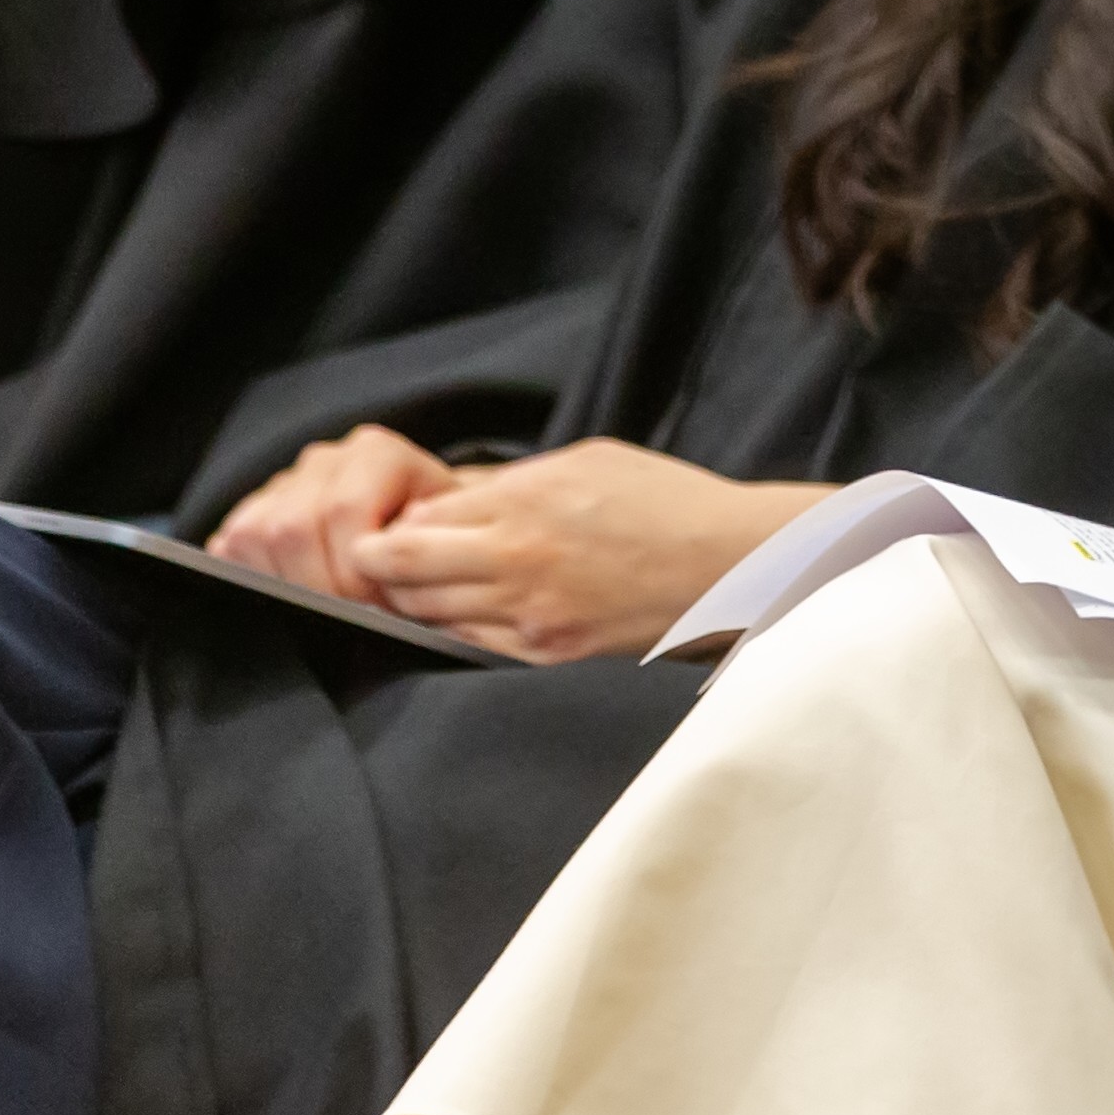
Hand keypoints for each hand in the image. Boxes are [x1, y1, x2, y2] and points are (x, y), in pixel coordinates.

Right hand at [206, 423, 461, 595]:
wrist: (430, 532)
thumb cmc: (441, 542)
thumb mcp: (448, 543)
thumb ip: (422, 551)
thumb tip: (385, 573)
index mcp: (379, 455)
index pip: (343, 509)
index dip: (354, 569)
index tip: (376, 605)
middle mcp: (327, 461)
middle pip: (292, 526)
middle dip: (319, 586)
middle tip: (348, 618)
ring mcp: (285, 484)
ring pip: (253, 535)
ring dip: (285, 586)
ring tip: (324, 612)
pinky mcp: (253, 511)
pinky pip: (229, 544)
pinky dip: (252, 579)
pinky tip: (289, 600)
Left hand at [339, 441, 830, 661]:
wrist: (732, 563)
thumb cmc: (666, 502)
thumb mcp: (586, 461)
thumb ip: (511, 481)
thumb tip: (450, 497)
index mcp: (522, 501)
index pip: (411, 520)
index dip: (396, 523)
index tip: (403, 525)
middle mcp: (514, 558)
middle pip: (398, 570)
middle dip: (381, 566)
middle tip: (385, 564)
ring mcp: (528, 613)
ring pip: (425, 614)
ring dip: (417, 601)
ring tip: (436, 586)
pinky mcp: (547, 653)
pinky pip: (469, 646)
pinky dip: (459, 630)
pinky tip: (478, 613)